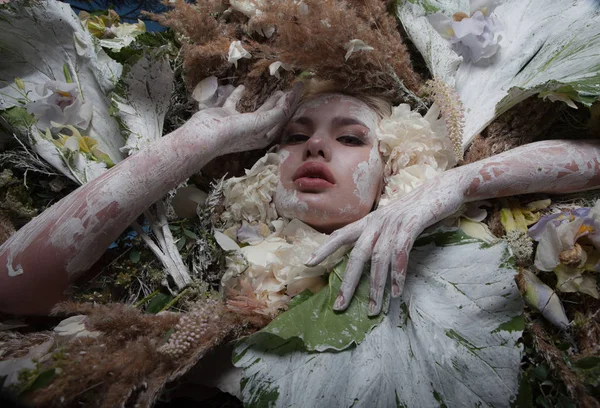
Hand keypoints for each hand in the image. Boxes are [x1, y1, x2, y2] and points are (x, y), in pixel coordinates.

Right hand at [184, 83, 302, 154]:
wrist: (207, 135)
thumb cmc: (237, 132)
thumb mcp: (262, 122)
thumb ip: (277, 112)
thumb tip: (288, 100)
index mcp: (265, 135)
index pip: (283, 116)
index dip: (292, 102)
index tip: (300, 86)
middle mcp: (254, 131)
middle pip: (274, 114)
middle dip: (284, 103)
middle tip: (291, 90)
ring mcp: (240, 123)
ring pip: (258, 110)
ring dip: (268, 101)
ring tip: (276, 91)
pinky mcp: (226, 115)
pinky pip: (235, 102)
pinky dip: (239, 95)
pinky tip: (242, 87)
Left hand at [305, 170, 465, 315]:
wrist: (446, 188)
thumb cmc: (418, 209)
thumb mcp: (393, 220)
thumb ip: (379, 235)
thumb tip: (368, 257)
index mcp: (370, 220)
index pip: (341, 234)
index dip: (325, 248)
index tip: (308, 263)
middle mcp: (378, 221)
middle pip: (357, 255)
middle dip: (348, 283)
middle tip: (340, 306)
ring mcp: (394, 222)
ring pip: (379, 258)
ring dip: (376, 287)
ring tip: (373, 310)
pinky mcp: (412, 224)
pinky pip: (401, 253)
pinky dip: (398, 274)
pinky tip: (396, 292)